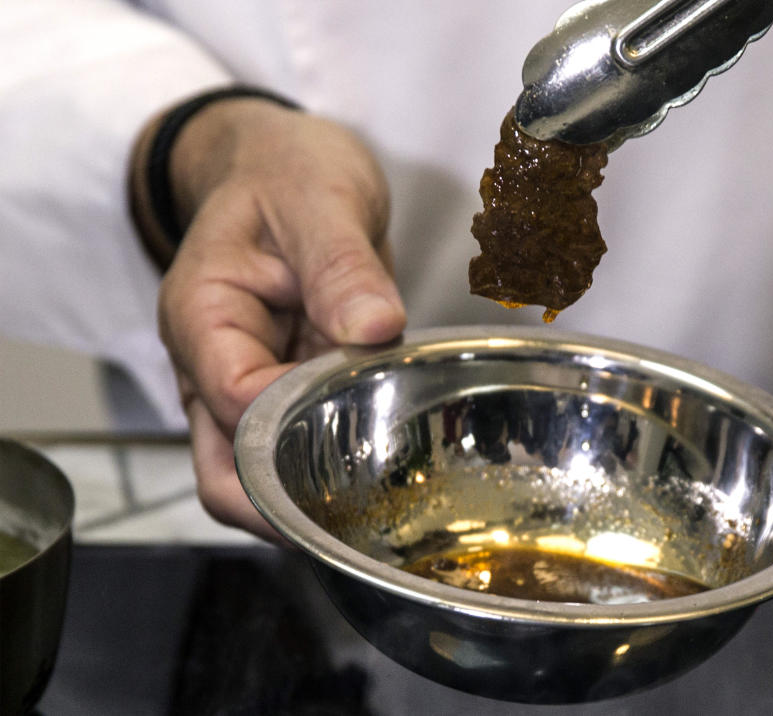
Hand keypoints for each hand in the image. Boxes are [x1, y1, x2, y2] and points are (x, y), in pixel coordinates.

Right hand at [132, 99, 405, 539]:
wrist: (282, 165)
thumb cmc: (285, 172)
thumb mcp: (319, 198)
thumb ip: (341, 264)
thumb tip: (373, 328)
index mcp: (203, 317)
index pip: (236, 404)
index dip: (298, 426)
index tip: (368, 416)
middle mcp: (210, 364)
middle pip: (224, 473)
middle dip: (286, 506)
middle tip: (364, 514)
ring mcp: (244, 382)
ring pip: (256, 475)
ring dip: (309, 495)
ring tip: (377, 502)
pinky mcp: (282, 387)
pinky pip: (295, 446)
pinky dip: (329, 466)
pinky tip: (380, 468)